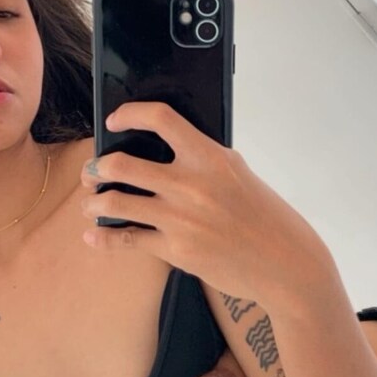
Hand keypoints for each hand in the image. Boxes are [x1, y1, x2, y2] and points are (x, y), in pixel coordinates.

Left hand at [79, 102, 330, 303]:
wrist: (286, 263)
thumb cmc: (264, 215)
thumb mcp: (238, 173)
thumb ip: (203, 159)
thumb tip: (164, 149)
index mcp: (210, 156)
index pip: (161, 119)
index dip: (130, 114)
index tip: (114, 121)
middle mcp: (192, 184)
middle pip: (123, 164)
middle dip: (99, 167)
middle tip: (93, 171)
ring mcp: (181, 218)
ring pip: (117, 202)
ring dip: (96, 202)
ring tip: (91, 204)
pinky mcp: (176, 250)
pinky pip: (128, 239)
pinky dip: (104, 237)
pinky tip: (93, 235)